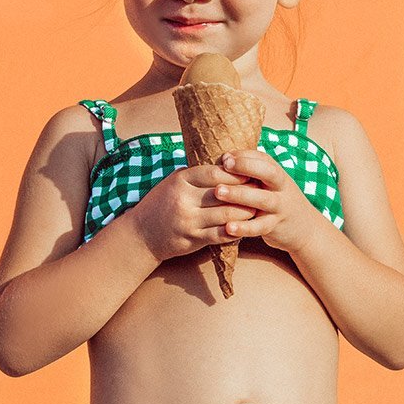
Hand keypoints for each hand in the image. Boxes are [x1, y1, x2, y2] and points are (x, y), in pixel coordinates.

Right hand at [130, 162, 257, 262]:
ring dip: (246, 212)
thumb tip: (228, 164)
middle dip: (246, 193)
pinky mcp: (192, 239)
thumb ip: (197, 175)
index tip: (251, 174)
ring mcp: (188, 221)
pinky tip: (245, 226)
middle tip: (261, 191)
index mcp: (181, 180)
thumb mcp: (174, 182)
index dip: (236, 174)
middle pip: (224, 194)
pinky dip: (236, 230)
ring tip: (257, 208)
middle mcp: (184, 199)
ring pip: (227, 215)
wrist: (141, 234)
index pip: (215, 173)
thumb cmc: (162, 204)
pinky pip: (221, 234)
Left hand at [213, 150, 315, 254]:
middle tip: (224, 166)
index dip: (244, 156)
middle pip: (269, 173)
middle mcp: (281, 188)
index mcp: (277, 174)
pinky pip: (260, 227)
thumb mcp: (269, 183)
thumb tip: (224, 157)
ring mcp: (280, 207)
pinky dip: (244, 228)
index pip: (263, 158)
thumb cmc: (277, 200)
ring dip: (240, 194)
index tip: (225, 158)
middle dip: (247, 166)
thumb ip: (250, 169)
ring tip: (218, 192)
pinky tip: (228, 227)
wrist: (305, 228)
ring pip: (263, 199)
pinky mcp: (275, 227)